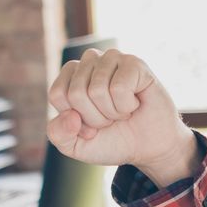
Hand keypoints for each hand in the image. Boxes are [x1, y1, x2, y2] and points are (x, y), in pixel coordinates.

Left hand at [45, 48, 198, 186]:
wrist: (148, 147)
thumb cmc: (112, 140)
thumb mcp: (76, 146)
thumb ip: (58, 134)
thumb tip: (71, 115)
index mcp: (71, 75)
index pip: (58, 94)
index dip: (74, 120)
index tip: (90, 125)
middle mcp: (90, 61)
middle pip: (77, 93)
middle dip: (95, 118)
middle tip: (110, 119)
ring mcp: (112, 58)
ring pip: (97, 90)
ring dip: (112, 113)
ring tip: (122, 112)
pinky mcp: (134, 63)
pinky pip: (119, 88)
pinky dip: (127, 106)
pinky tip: (135, 104)